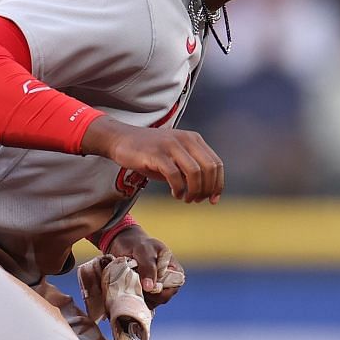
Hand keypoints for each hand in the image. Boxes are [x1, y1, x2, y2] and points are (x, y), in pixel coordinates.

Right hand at [83, 118, 224, 203]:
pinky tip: (175, 194)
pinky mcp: (156, 154)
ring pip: (195, 172)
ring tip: (185, 199)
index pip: (216, 163)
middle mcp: (185, 139)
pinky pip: (175, 175)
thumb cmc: (149, 153)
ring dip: (193, 191)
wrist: (121, 140)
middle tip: (196, 200)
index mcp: (194, 139)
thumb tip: (207, 193)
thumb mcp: (175, 159)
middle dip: (207, 189)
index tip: (213, 199)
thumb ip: (190, 171)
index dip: (218, 184)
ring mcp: (171, 145)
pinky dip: (178, 189)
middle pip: (209, 168)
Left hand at [106, 226, 183, 306]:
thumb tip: (150, 287)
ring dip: (138, 296)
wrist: (125, 245)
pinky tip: (126, 288)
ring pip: (150, 303)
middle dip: (146, 294)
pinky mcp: (145, 295)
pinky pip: (141, 303)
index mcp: (176, 273)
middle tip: (133, 282)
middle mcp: (168, 284)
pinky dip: (132, 298)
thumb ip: (148, 267)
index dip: (158, 291)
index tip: (144, 284)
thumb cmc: (140, 244)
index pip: (171, 290)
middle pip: (160, 299)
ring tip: (129, 282)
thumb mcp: (144, 251)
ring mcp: (156, 291)